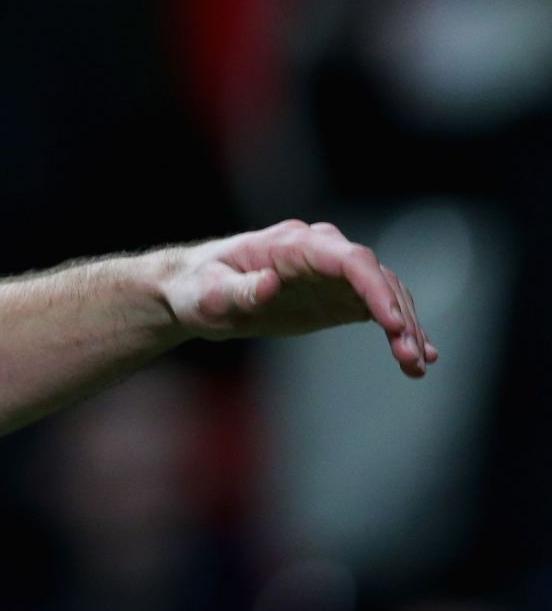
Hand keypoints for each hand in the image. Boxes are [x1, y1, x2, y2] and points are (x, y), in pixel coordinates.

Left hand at [160, 220, 438, 377]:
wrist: (194, 294)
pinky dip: (399, 330)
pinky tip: (417, 358)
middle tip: (411, 357)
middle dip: (398, 314)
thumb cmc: (198, 290)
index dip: (375, 289)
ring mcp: (331, 272)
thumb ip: (240, 290)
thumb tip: (269, 283)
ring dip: (406, 327)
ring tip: (417, 365)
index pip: (348, 259)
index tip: (394, 324)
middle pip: (374, 276)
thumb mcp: (210, 295)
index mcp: (291, 245)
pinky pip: (377, 308)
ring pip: (384, 292)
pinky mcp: (336, 295)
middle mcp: (319, 251)